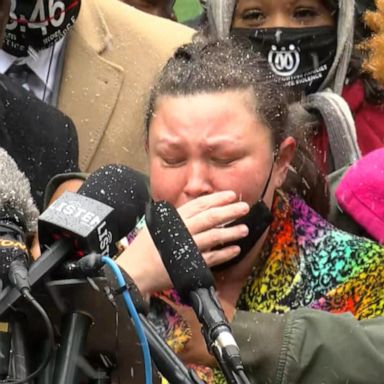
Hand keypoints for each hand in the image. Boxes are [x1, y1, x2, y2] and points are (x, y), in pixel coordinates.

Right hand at [116, 191, 248, 294]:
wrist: (135, 270)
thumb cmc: (144, 248)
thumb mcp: (158, 226)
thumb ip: (177, 219)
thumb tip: (195, 212)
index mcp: (175, 219)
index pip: (199, 205)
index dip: (216, 199)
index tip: (231, 195)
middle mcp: (183, 230)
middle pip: (210, 218)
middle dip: (229, 211)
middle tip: (244, 207)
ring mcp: (188, 247)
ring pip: (214, 236)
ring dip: (231, 232)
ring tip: (244, 229)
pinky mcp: (190, 264)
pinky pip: (212, 258)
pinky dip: (225, 254)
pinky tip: (235, 249)